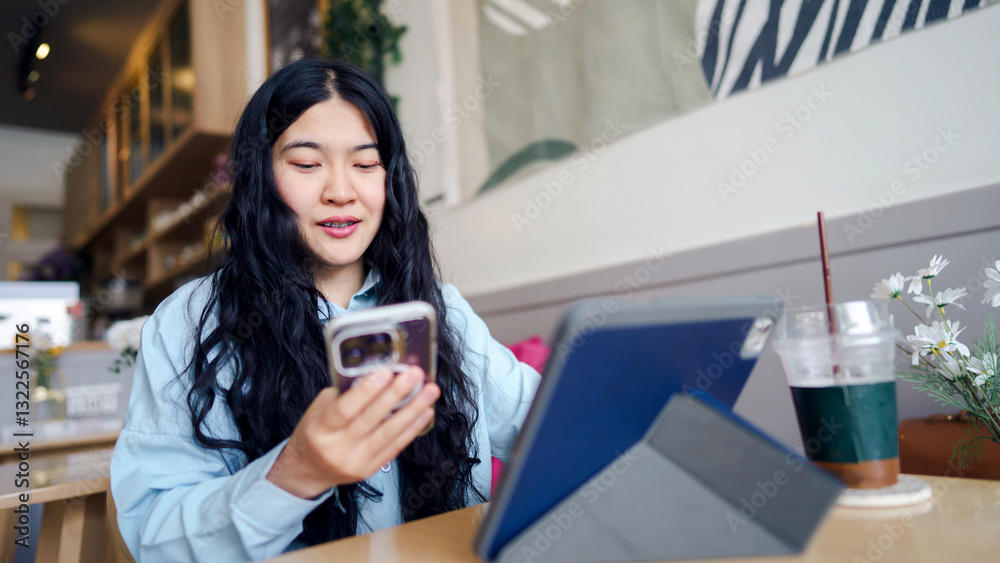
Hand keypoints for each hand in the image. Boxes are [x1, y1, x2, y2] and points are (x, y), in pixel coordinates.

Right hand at [266, 366, 438, 498]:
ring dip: (413, 410)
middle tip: (415, 375)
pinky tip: (424, 412)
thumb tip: (374, 374)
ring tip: (429, 392)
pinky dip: (412, 428)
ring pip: (389, 433)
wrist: (309, 470)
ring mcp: (356, 461)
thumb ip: (344, 394)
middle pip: (371, 419)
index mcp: (320, 430)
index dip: (367, 390)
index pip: (345, 408)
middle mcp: (338, 448)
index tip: (386, 372)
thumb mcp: (318, 410)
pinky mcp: (371, 469)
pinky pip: (395, 446)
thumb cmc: (315, 433)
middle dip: (396, 394)